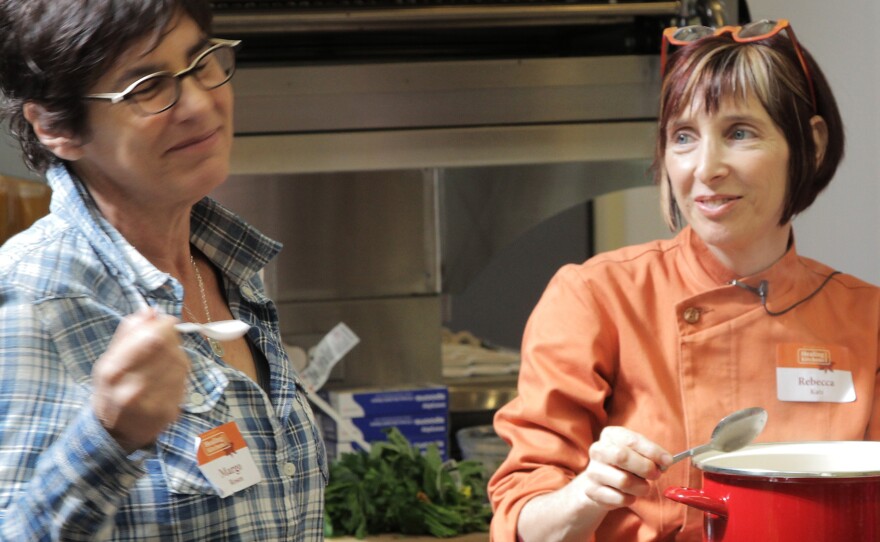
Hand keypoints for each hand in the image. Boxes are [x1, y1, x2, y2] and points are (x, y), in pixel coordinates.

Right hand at [91, 308, 189, 452]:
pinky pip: (184, 381)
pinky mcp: (168, 413)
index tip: (165, 323)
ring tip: (164, 362)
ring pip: (179, 363)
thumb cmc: (111, 391)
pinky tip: (169, 377)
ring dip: (176, 356)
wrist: (114, 433)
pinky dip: (179, 374)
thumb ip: (128, 333)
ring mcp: (152, 403)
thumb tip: (150, 311)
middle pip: (168, 348)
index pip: (152, 338)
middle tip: (166, 341)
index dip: (164, 326)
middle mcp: (132, 388)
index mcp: (112, 372)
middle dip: (171, 339)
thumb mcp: (108, 361)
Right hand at [578, 426, 671, 509]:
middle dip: (645, 467)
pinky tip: (629, 494)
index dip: (652, 451)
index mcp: (610, 435)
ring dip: (641, 487)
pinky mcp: (592, 491)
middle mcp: (598, 450)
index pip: (631, 440)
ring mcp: (593, 471)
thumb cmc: (625, 464)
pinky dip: (631, 498)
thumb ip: (651, 454)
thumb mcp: (638, 452)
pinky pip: (620, 498)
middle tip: (656, 474)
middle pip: (622, 456)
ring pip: (623, 481)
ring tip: (642, 486)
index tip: (668, 461)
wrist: (601, 482)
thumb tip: (666, 461)